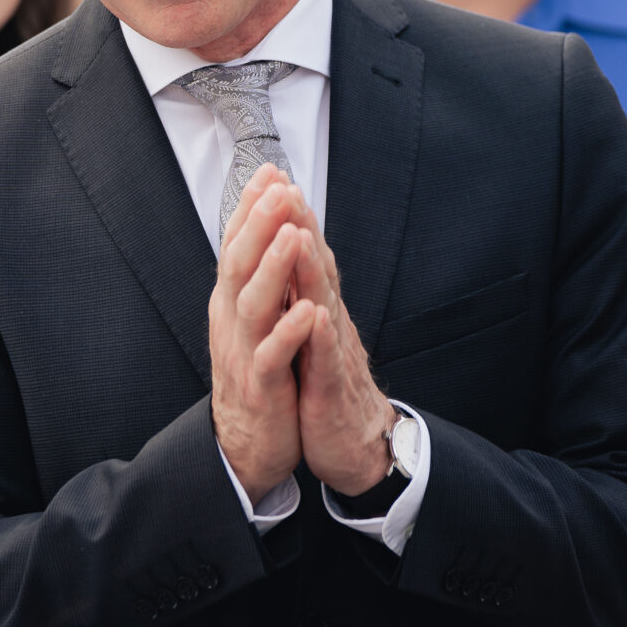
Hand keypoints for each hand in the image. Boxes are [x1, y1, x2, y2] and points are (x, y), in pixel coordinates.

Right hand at [207, 165, 315, 502]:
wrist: (247, 443)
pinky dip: (288, 331)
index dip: (250, 209)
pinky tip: (308, 310)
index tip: (269, 172)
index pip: (236, 245)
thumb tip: (267, 232)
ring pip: (252, 302)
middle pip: (240, 263)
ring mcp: (242, 352)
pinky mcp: (259, 386)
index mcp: (231, 302)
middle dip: (258, 223)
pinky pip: (271, 355)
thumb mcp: (253, 322)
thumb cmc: (258, 377)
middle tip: (277, 187)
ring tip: (293, 234)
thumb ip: (258, 281)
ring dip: (273, 267)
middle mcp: (230, 320)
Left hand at [282, 202, 394, 496]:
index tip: (272, 181)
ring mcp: (331, 352)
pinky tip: (314, 315)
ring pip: (322, 304)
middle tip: (287, 189)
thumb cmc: (326, 387)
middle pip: (315, 268)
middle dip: (301, 229)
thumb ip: (300, 296)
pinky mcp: (331, 388)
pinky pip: (326, 359)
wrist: (354, 445)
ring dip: (310, 271)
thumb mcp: (308, 335)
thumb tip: (285, 256)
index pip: (302, 257)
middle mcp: (327, 322)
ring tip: (298, 236)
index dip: (289, 220)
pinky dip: (319, 336)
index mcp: (316, 310)